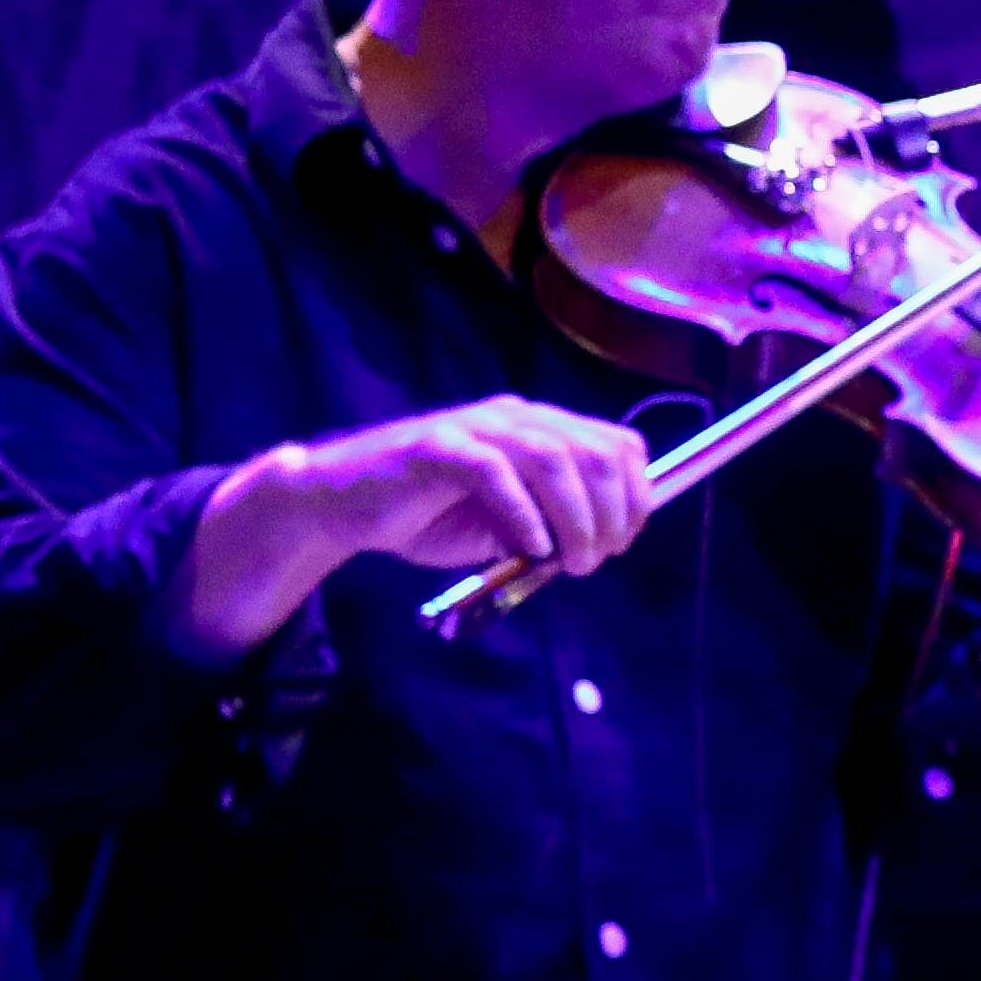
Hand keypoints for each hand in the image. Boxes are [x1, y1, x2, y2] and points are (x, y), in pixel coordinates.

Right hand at [286, 396, 656, 576]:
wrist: (344, 505)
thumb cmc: (428, 516)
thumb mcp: (507, 526)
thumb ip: (552, 526)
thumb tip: (600, 544)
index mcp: (540, 429)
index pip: (617, 446)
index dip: (637, 496)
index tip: (624, 542)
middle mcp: (514, 418)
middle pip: (595, 452)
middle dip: (613, 513)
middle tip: (596, 560)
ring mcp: (474, 427)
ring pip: (552, 457)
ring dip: (576, 518)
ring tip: (572, 562)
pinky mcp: (437, 447)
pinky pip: (494, 471)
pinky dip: (523, 513)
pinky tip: (528, 547)